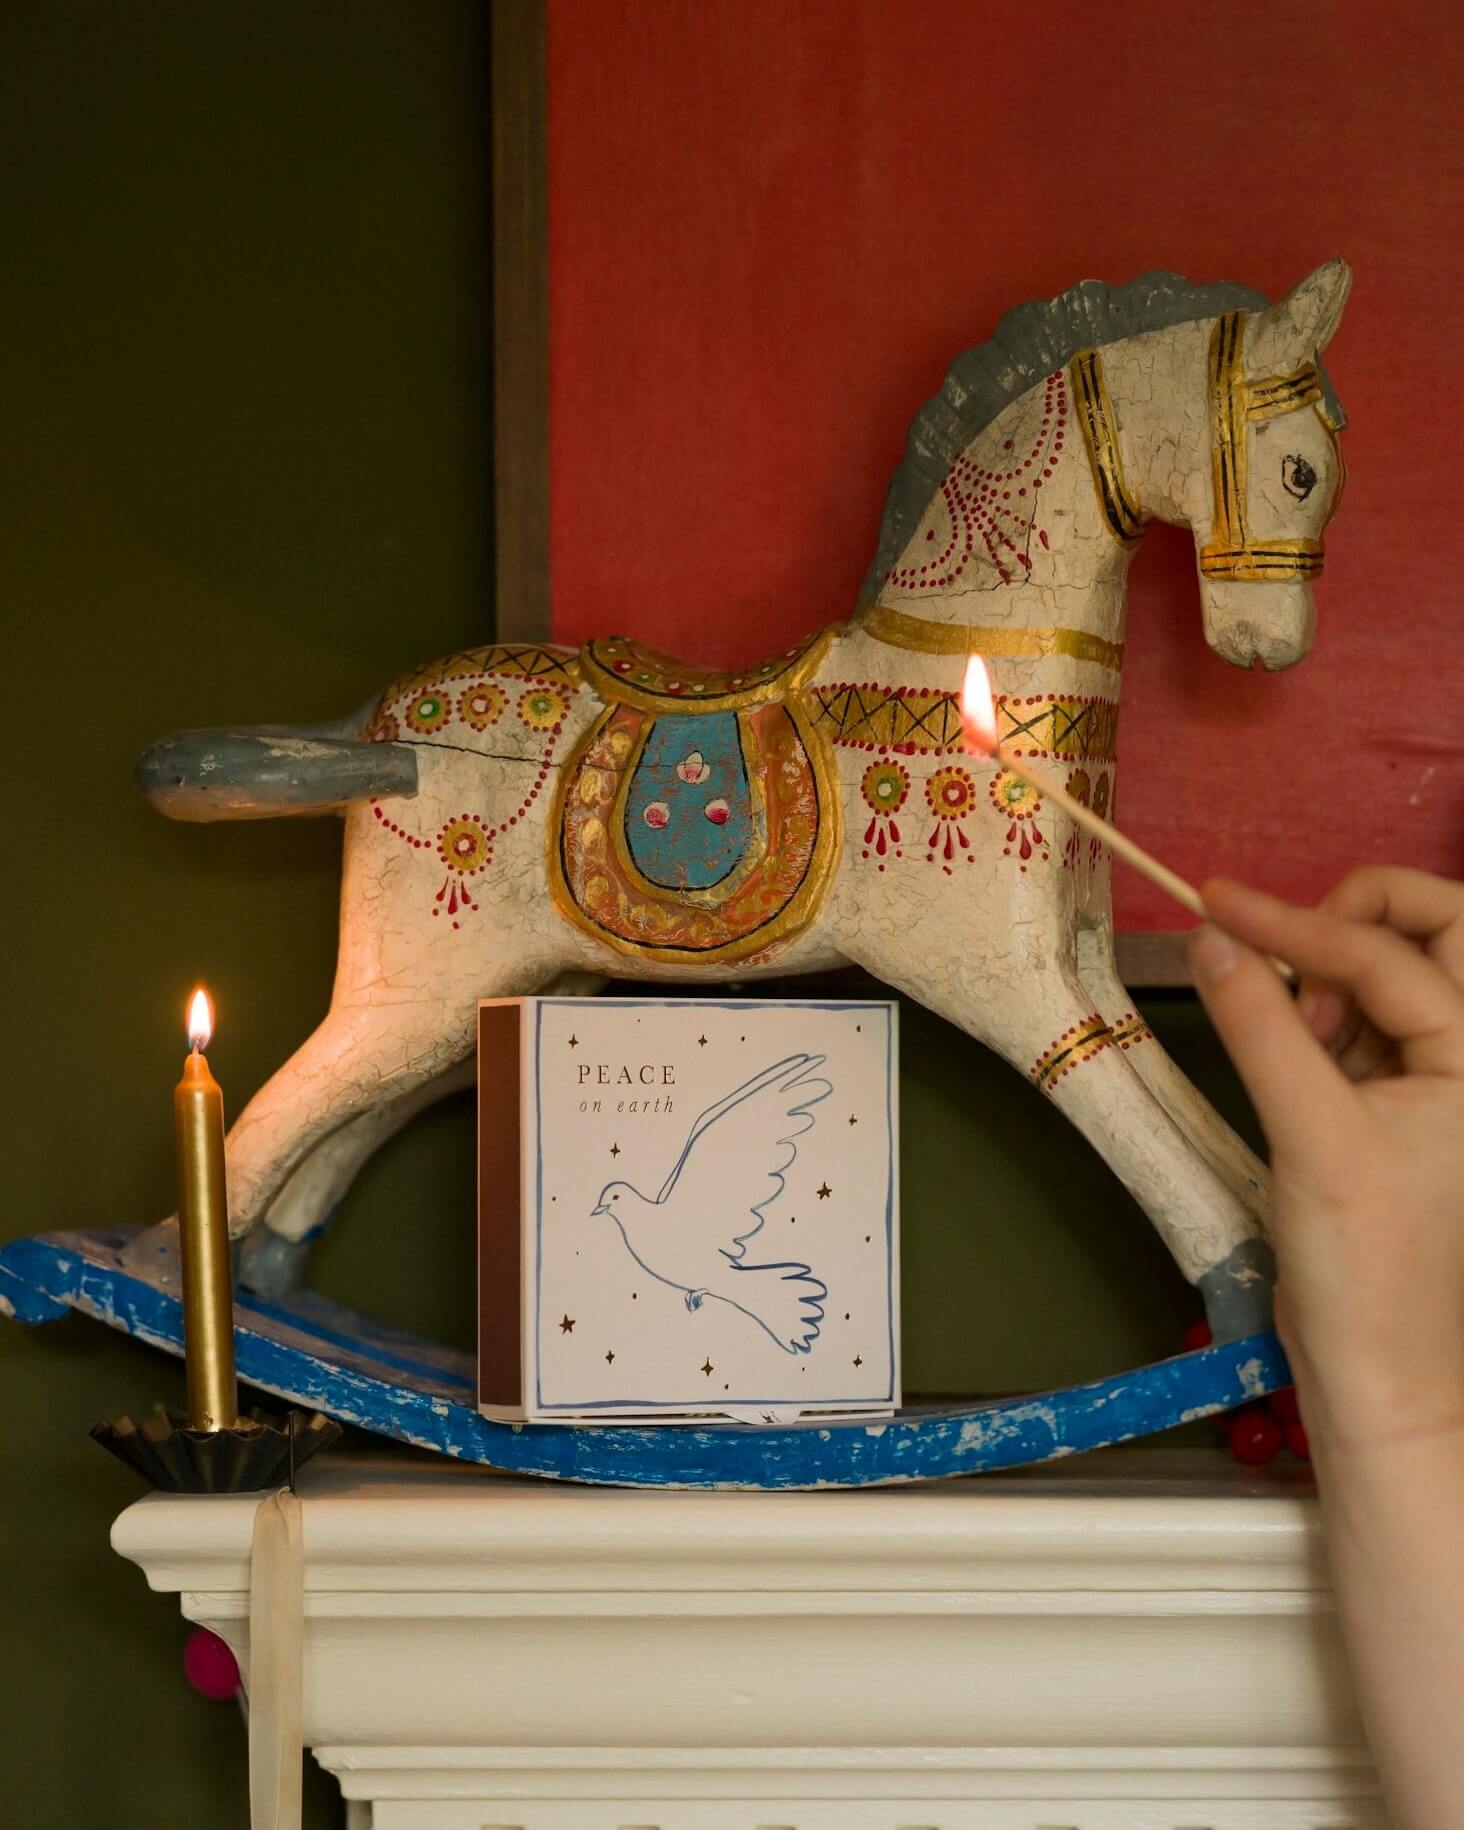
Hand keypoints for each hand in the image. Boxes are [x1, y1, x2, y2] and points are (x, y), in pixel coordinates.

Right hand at [1188, 868, 1463, 1453]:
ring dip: (1328, 976)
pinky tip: (1285, 1047)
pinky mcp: (1398, 1104)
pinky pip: (1363, 1024)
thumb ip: (1261, 1025)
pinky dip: (1316, 1018)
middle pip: (1436, 932)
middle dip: (1353, 918)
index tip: (1212, 901)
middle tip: (1277, 942)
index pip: (1388, 955)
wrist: (1379, 1372)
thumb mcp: (1313, 1135)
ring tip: (1283, 1030)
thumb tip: (1209, 937)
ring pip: (1392, 975)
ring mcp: (1439, 1079)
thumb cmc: (1369, 1261)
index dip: (1297, 922)